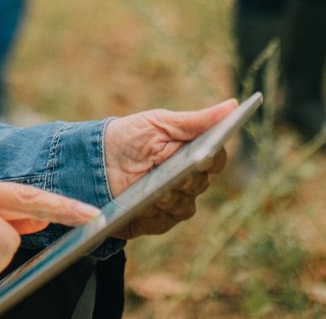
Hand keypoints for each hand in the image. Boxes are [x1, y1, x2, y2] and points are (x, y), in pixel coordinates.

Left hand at [103, 100, 237, 239]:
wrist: (92, 162)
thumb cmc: (129, 137)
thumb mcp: (160, 123)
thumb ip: (196, 120)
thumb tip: (233, 105)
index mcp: (192, 154)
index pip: (216, 159)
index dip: (214, 157)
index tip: (207, 152)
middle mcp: (188, 181)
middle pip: (202, 183)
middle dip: (189, 177)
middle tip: (179, 171)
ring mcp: (173, 202)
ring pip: (186, 205)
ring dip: (171, 196)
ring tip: (155, 189)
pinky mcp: (157, 221)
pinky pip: (165, 220)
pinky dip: (155, 212)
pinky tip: (143, 205)